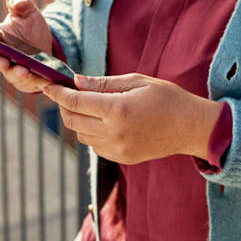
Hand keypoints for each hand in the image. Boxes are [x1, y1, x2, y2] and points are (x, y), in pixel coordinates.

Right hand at [0, 0, 52, 92]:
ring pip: (13, 74)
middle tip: (1, 62)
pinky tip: (47, 81)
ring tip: (23, 71)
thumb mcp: (27, 10)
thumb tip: (18, 2)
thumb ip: (19, 1)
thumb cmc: (29, 26)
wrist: (45, 43)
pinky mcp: (30, 80)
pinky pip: (34, 83)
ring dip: (17, 73)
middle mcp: (2, 56)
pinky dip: (39, 83)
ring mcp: (14, 69)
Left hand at [43, 73, 222, 163]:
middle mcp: (113, 133)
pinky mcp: (122, 159)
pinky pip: (95, 146)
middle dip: (65, 106)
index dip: (58, 93)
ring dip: (78, 120)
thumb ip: (104, 83)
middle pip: (73, 121)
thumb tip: (77, 82)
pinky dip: (91, 133)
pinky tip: (104, 121)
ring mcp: (117, 149)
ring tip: (89, 105)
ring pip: (81, 135)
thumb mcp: (138, 81)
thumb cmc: (168, 98)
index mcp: (117, 110)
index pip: (76, 102)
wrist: (191, 128)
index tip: (49, 84)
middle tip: (68, 92)